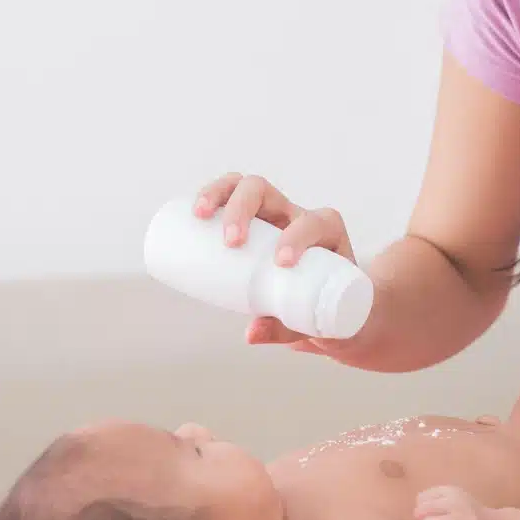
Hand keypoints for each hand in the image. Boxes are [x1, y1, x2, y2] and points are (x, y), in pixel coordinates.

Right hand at [193, 172, 356, 357]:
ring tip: (199, 215)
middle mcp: (294, 216)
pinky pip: (227, 199)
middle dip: (244, 208)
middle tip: (231, 242)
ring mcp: (268, 216)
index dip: (297, 235)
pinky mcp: (248, 224)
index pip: (313, 222)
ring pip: (242, 186)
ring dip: (218, 194)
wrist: (325, 308)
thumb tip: (251, 333)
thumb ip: (286, 330)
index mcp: (325, 233)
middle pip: (266, 191)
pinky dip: (209, 199)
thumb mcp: (315, 325)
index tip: (280, 263)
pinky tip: (192, 213)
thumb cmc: (326, 313)